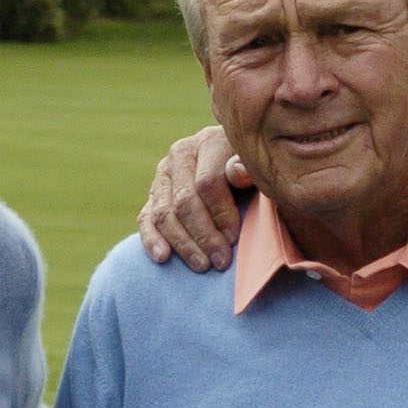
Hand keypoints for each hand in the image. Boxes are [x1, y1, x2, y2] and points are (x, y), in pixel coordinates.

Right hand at [139, 126, 248, 270]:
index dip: (221, 213)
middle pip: (184, 200)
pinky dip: (152, 239)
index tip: (234, 239)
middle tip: (220, 261)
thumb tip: (238, 172)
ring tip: (202, 266)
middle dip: (203, 235)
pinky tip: (163, 257)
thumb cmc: (258, 174)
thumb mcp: (261, 170)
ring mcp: (164, 173)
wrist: (241, 171)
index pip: (208, 182)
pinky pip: (146, 218)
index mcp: (210, 141)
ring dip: (182, 243)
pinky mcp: (154, 193)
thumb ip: (251, 171)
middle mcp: (182, 152)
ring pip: (164, 212)